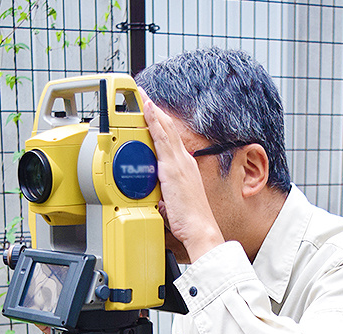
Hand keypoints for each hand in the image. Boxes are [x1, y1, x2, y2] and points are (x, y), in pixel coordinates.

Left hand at [139, 88, 224, 262]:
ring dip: (153, 111)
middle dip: (157, 111)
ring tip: (142, 96)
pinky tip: (148, 108)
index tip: (153, 113)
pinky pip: (162, 137)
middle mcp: (184, 161)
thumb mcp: (175, 205)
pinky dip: (155, 121)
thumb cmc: (190, 221)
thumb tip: (162, 203)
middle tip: (144, 96)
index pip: (171, 141)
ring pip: (165, 129)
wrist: (199, 228)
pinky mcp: (173, 166)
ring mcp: (179, 162)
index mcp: (185, 169)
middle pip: (169, 129)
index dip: (162, 125)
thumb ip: (167, 199)